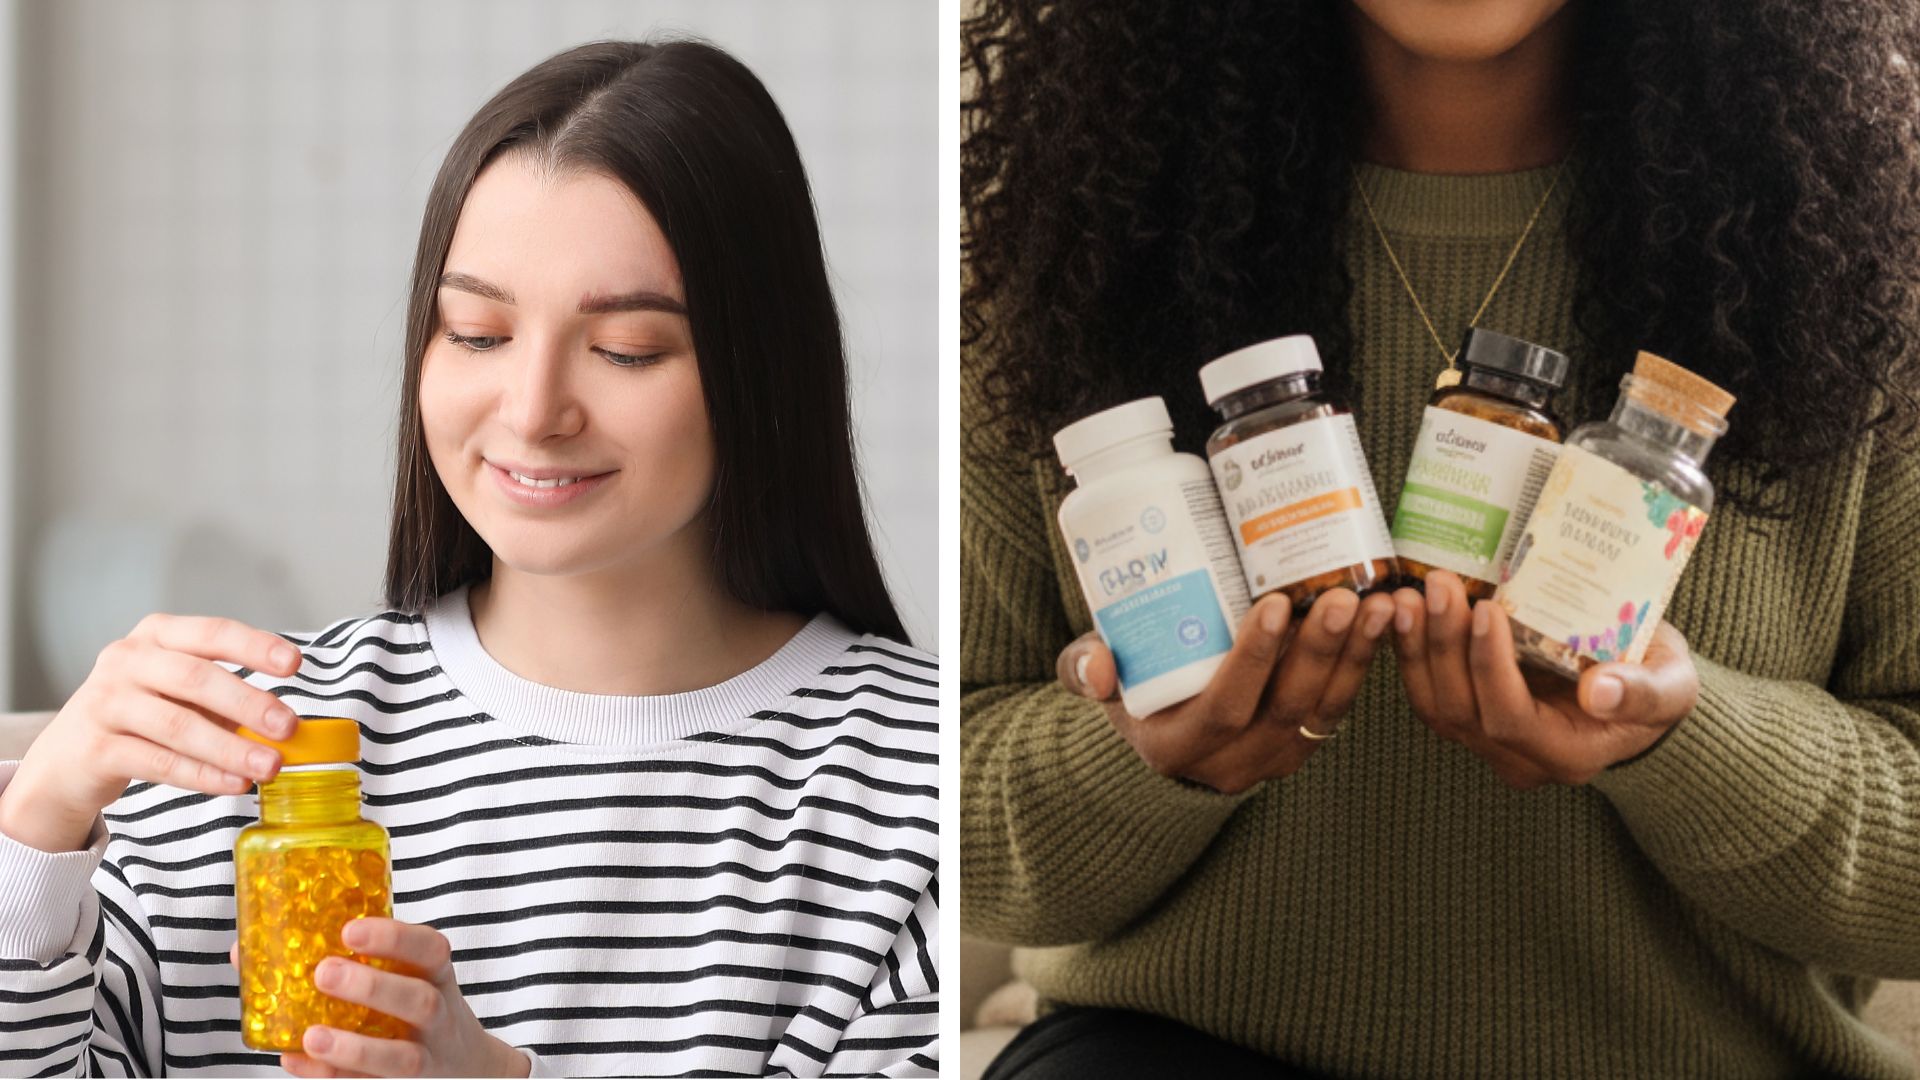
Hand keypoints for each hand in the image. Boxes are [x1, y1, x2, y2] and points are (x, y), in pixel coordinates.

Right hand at [0, 614, 302, 852]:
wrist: (65, 759)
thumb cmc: (139, 716)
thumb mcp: (179, 692)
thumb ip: (225, 698)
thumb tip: (284, 722)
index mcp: (158, 635)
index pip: (212, 632)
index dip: (255, 646)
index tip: (294, 664)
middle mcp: (127, 660)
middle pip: (196, 678)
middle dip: (248, 703)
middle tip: (288, 727)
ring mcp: (106, 702)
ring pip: (177, 725)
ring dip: (230, 748)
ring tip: (269, 766)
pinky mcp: (95, 747)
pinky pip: (157, 762)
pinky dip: (201, 775)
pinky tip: (233, 784)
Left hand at [226, 918, 529, 1078]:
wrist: (466, 1069)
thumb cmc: (414, 1010)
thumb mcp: (403, 978)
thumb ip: (346, 961)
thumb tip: (246, 951)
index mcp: (436, 978)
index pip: (430, 950)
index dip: (394, 938)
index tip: (350, 930)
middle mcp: (439, 1019)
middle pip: (419, 1002)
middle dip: (373, 988)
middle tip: (324, 972)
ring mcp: (426, 1060)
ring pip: (402, 1059)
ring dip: (356, 1049)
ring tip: (312, 1036)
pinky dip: (332, 1078)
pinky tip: (296, 1062)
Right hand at [1058, 588, 1395, 793]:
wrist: (1159, 738)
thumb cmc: (1129, 694)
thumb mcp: (1096, 683)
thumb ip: (1084, 669)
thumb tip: (1100, 664)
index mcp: (1177, 747)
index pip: (1224, 705)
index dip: (1253, 657)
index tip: (1275, 603)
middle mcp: (1229, 763)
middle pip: (1284, 706)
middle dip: (1319, 648)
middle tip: (1343, 595)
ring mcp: (1272, 759)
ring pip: (1322, 709)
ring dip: (1356, 655)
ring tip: (1381, 603)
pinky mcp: (1301, 746)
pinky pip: (1339, 709)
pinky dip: (1364, 666)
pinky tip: (1384, 624)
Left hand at [1389, 570, 1699, 786]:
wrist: (1638, 689)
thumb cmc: (1658, 683)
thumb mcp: (1671, 686)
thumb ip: (1645, 692)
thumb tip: (1602, 692)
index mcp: (1568, 754)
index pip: (1511, 719)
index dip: (1491, 666)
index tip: (1487, 610)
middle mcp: (1518, 756)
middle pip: (1461, 709)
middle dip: (1444, 644)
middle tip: (1440, 586)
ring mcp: (1487, 740)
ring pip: (1433, 703)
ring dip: (1416, 646)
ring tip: (1412, 593)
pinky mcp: (1468, 713)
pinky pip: (1427, 689)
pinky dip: (1411, 649)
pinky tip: (1405, 608)